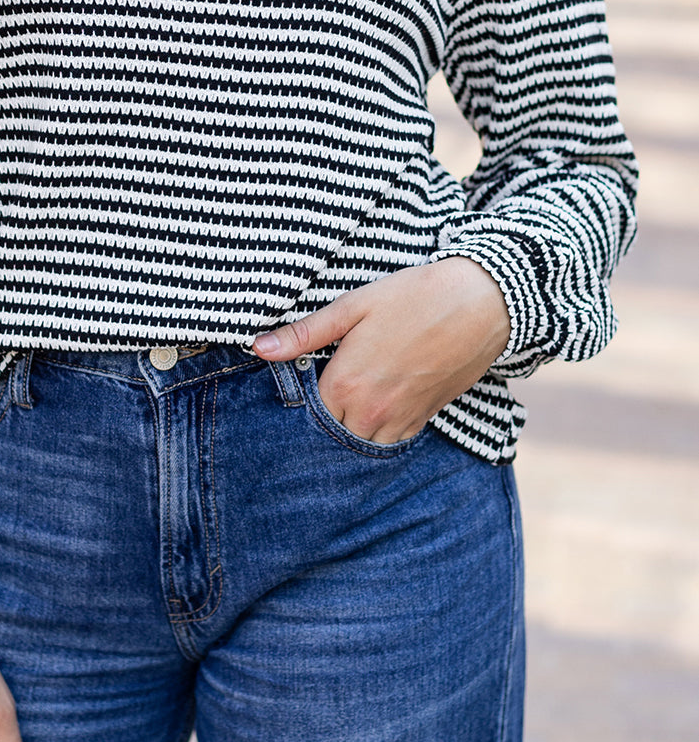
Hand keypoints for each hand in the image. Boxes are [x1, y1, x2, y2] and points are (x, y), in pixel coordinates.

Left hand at [253, 257, 510, 444]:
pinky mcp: (423, 420)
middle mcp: (369, 412)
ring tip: (347, 402)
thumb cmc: (414, 297)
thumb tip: (258, 348)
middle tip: (322, 396)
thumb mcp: (353, 306)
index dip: (299, 401)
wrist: (482, 304)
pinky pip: (390, 441)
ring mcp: (399, 420)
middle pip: (330, 434)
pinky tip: (374, 407)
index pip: (305, 413)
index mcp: (345, 384)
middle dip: (322, 420)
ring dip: (349, 429)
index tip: (297, 388)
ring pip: (360, 443)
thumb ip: (305, 333)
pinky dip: (377, 431)